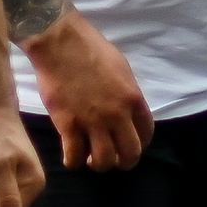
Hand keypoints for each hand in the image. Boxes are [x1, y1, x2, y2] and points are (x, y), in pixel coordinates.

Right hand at [24, 13, 155, 170]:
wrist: (60, 42)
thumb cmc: (90, 48)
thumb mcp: (121, 68)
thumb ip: (126, 93)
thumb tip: (126, 109)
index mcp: (133, 98)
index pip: (146, 133)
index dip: (139, 144)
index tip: (129, 145)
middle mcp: (117, 114)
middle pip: (130, 154)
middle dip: (123, 162)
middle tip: (113, 159)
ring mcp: (92, 122)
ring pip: (103, 161)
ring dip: (99, 164)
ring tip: (90, 158)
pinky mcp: (68, 125)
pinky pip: (74, 156)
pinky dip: (73, 161)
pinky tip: (71, 156)